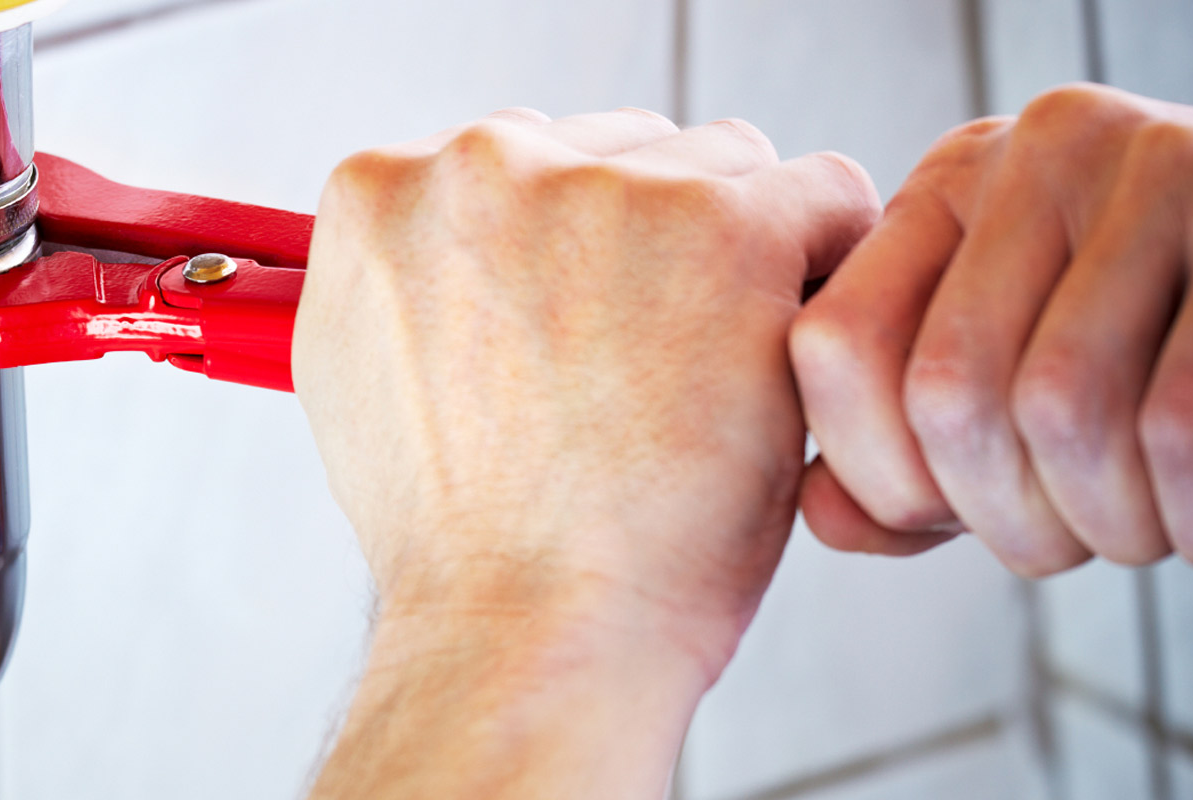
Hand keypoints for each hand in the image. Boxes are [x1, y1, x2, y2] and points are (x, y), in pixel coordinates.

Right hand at [295, 108, 878, 797]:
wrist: (527, 628)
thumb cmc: (464, 540)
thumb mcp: (366, 381)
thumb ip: (411, 280)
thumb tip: (458, 247)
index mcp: (382, 191)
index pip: (520, 157)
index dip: (569, 248)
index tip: (587, 325)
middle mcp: (480, 164)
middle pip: (621, 150)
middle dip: (651, 243)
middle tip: (650, 368)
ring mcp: (604, 189)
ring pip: (725, 166)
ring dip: (738, 254)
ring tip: (706, 379)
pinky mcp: (725, 227)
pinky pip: (825, 197)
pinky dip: (827, 272)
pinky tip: (780, 360)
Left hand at [792, 83, 1192, 575]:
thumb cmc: (1184, 351)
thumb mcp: (1025, 387)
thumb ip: (914, 457)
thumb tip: (822, 513)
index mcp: (951, 187)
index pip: (835, 348)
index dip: (883, 479)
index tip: (964, 519)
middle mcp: (1038, 152)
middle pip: (947, 394)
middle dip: (1012, 522)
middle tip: (1096, 537)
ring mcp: (1154, 167)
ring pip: (1063, 408)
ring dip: (1119, 526)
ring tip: (1177, 523)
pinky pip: (1188, 420)